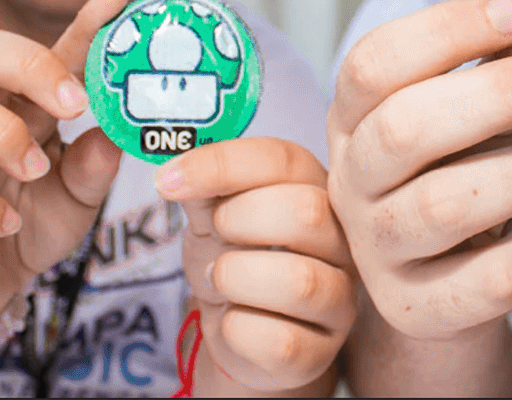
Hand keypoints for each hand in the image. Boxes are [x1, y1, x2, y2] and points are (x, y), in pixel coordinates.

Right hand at [0, 0, 126, 340]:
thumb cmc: (31, 223)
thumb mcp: (80, 195)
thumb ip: (97, 165)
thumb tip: (116, 136)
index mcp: (23, 106)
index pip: (50, 52)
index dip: (83, 23)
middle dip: (28, 66)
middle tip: (74, 104)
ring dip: (0, 133)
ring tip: (37, 167)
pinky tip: (8, 221)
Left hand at [158, 137, 355, 390]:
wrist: (243, 332)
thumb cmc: (237, 262)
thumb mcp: (213, 215)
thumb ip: (203, 187)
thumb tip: (173, 171)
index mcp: (317, 190)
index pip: (282, 160)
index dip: (221, 164)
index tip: (168, 180)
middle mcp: (342, 241)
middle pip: (307, 213)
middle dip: (237, 221)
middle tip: (217, 234)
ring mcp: (340, 298)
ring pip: (298, 282)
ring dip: (234, 278)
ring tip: (223, 280)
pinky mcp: (321, 351)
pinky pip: (279, 340)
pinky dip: (236, 330)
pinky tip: (234, 320)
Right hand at [327, 0, 511, 340]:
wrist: (439, 282)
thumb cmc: (459, 171)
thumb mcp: (463, 112)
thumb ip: (490, 70)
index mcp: (353, 118)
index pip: (374, 63)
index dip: (447, 31)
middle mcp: (352, 182)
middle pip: (404, 129)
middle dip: (497, 94)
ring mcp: (378, 251)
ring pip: (442, 207)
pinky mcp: (418, 308)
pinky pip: (486, 281)